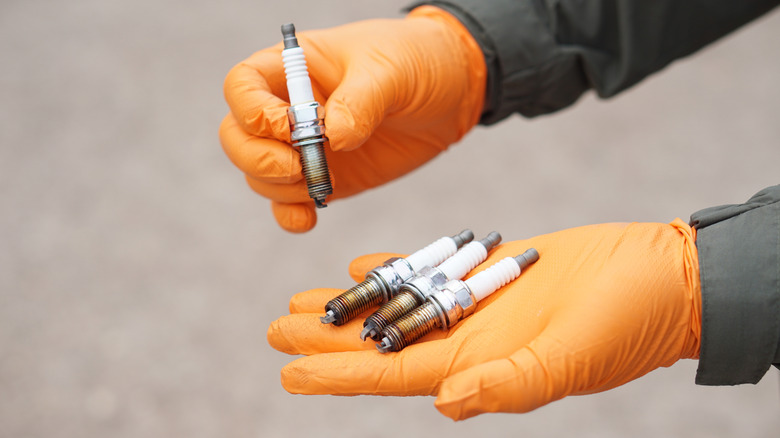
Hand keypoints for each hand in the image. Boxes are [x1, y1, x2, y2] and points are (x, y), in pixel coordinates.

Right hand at [219, 6, 485, 231]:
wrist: (451, 93)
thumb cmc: (416, 60)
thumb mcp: (391, 70)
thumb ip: (361, 100)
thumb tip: (334, 138)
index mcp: (293, 68)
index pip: (242, 87)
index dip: (252, 112)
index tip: (289, 128)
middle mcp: (288, 108)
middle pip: (238, 137)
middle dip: (258, 159)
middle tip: (297, 167)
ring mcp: (304, 146)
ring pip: (259, 174)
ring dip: (281, 188)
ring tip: (325, 182)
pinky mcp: (326, 176)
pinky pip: (290, 201)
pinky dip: (291, 214)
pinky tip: (310, 218)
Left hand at [267, 220, 700, 419]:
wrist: (663, 276)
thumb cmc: (626, 324)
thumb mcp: (571, 358)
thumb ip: (511, 383)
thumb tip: (448, 403)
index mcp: (480, 363)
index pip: (392, 374)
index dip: (338, 375)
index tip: (288, 372)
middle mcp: (470, 338)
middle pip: (383, 340)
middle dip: (329, 338)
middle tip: (277, 329)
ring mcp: (478, 304)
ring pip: (399, 303)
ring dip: (353, 303)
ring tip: (306, 300)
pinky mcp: (492, 271)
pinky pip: (431, 270)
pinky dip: (397, 267)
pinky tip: (362, 266)